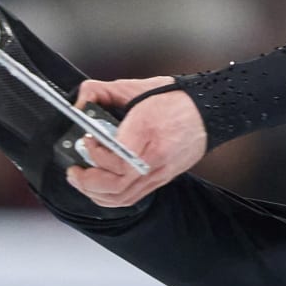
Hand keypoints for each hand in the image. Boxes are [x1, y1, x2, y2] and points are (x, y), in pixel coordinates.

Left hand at [65, 76, 206, 206]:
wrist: (210, 109)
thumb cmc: (177, 98)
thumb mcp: (136, 87)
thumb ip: (101, 91)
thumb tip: (79, 102)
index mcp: (147, 132)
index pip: (116, 159)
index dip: (96, 155)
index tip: (88, 141)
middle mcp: (154, 158)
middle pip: (116, 186)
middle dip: (87, 182)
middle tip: (74, 170)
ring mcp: (160, 172)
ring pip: (122, 198)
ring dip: (96, 193)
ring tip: (83, 180)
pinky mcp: (162, 179)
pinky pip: (133, 197)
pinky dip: (112, 197)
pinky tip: (102, 187)